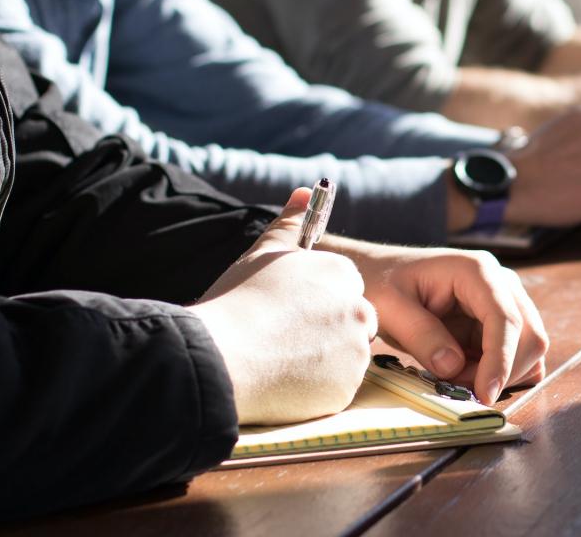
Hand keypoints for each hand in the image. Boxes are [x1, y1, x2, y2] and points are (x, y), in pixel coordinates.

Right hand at [189, 188, 376, 424]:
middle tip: (285, 338)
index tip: (290, 312)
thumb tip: (305, 191)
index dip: (316, 301)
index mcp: (342, 274)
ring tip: (279, 358)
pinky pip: (337, 388)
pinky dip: (316, 388)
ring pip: (346, 356)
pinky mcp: (346, 389)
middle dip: (327, 330)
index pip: (345, 288)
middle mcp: (358, 310)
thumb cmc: (238, 301)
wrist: (222, 357)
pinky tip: (284, 381)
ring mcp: (355, 352)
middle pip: (353, 322)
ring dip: (322, 360)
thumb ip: (290, 223)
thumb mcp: (263, 253)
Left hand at [338, 245, 549, 404]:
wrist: (380, 274)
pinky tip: (469, 374)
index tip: (485, 394)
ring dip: (500, 374)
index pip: (505, 319)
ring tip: (457, 376)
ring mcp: (505, 302)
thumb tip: (453, 367)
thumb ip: (421, 335)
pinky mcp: (500, 322)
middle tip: (459, 387)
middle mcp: (501, 283)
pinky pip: (518, 355)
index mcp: (477, 271)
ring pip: (528, 349)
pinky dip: (501, 373)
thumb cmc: (382, 283)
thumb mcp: (390, 308)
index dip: (501, 360)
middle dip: (501, 371)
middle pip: (529, 335)